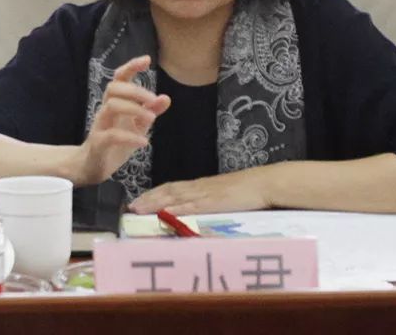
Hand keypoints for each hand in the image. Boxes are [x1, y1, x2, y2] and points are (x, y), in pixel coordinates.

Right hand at [72, 55, 170, 185]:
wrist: (93, 165)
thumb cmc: (116, 141)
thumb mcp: (138, 125)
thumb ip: (150, 111)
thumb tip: (166, 97)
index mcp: (115, 101)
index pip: (119, 78)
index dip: (131, 66)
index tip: (147, 60)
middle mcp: (105, 109)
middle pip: (113, 88)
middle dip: (135, 90)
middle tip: (153, 100)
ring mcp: (100, 125)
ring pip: (111, 106)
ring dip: (135, 109)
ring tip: (151, 118)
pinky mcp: (98, 143)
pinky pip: (111, 135)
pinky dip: (130, 137)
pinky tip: (144, 142)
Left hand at [127, 167, 274, 214]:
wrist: (264, 183)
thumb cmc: (247, 189)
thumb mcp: (223, 193)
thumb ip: (209, 199)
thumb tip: (195, 208)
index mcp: (201, 185)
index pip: (172, 186)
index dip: (153, 193)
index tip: (138, 199)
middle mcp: (199, 187)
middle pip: (168, 190)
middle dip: (148, 199)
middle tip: (130, 207)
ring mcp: (206, 194)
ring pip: (175, 197)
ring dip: (155, 203)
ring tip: (139, 209)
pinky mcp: (214, 202)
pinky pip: (192, 205)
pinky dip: (178, 208)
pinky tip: (166, 212)